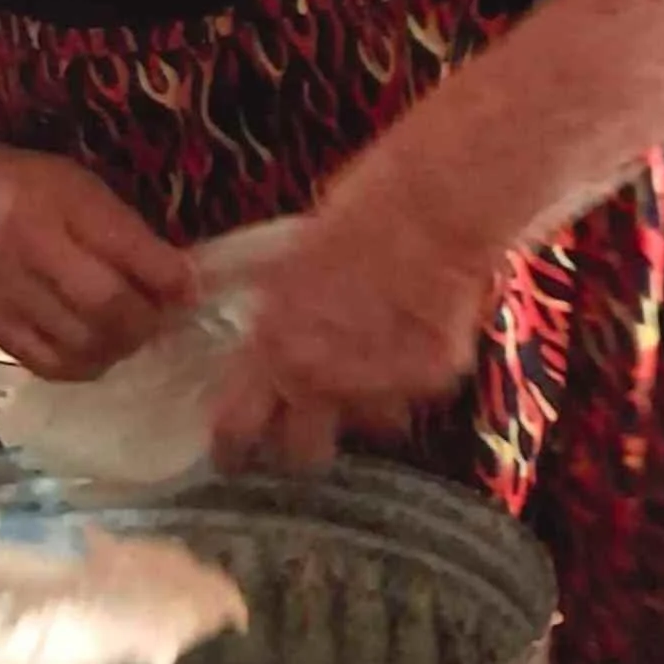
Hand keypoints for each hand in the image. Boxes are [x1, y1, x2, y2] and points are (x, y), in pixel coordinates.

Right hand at [0, 152, 199, 382]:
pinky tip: (96, 348)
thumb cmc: (32, 190)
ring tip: (128, 332)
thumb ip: (129, 234)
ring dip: (120, 346)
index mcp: (56, 203)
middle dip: (146, 320)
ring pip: (80, 344)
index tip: (189, 291)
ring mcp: (3, 294)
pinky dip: (85, 364)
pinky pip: (50, 365)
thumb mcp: (84, 190)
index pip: (124, 248)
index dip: (168, 278)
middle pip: (104, 306)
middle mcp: (25, 249)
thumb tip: (184, 287)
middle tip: (158, 318)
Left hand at [209, 153, 501, 470]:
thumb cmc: (353, 217)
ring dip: (367, 406)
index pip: (237, 429)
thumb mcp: (289, 265)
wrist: (430, 207)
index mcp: (274, 351)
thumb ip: (274, 319)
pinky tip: (415, 337)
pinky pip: (416, 396)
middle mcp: (321, 383)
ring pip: (369, 429)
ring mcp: (380, 388)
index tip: (232, 455)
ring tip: (374, 368)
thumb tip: (262, 341)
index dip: (232, 447)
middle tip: (312, 421)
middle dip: (305, 445)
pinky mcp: (431, 382)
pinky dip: (414, 376)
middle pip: (305, 456)